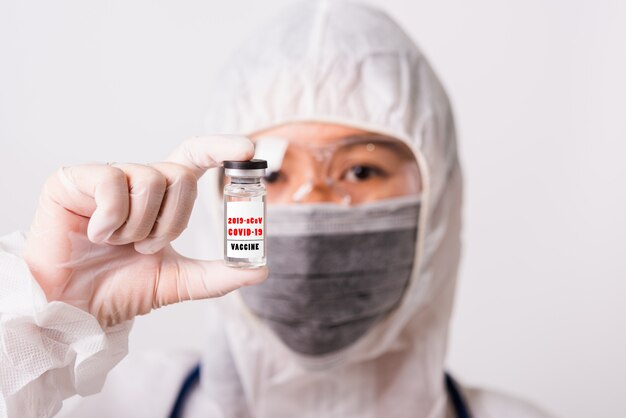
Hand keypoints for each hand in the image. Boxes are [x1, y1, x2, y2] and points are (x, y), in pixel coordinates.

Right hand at [23, 135, 267, 326]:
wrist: (73, 307)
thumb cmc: (119, 288)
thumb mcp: (175, 280)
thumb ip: (217, 275)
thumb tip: (260, 270)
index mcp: (162, 197)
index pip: (196, 158)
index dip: (221, 148)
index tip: (249, 149)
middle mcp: (137, 180)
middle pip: (182, 174)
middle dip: (173, 220)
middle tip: (146, 246)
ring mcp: (107, 176)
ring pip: (151, 179)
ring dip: (141, 225)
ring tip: (118, 243)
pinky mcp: (75, 178)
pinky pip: (113, 183)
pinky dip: (111, 219)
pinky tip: (95, 234)